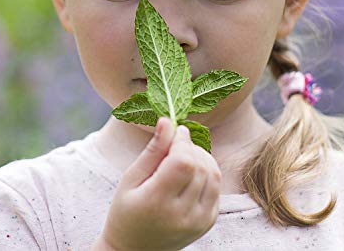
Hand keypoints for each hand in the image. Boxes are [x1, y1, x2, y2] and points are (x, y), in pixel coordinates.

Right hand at [93, 117, 221, 250]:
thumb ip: (153, 150)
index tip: (176, 131)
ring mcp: (198, 221)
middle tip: (176, 144)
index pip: (184, 162)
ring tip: (184, 156)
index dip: (183, 141)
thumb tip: (168, 120)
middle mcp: (181, 215)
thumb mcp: (131, 178)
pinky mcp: (207, 223)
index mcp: (157, 202)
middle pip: (200, 166)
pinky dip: (207, 173)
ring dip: (202, 157)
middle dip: (191, 147)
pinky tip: (191, 173)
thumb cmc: (126, 211)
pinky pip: (216, 188)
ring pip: (213, 175)